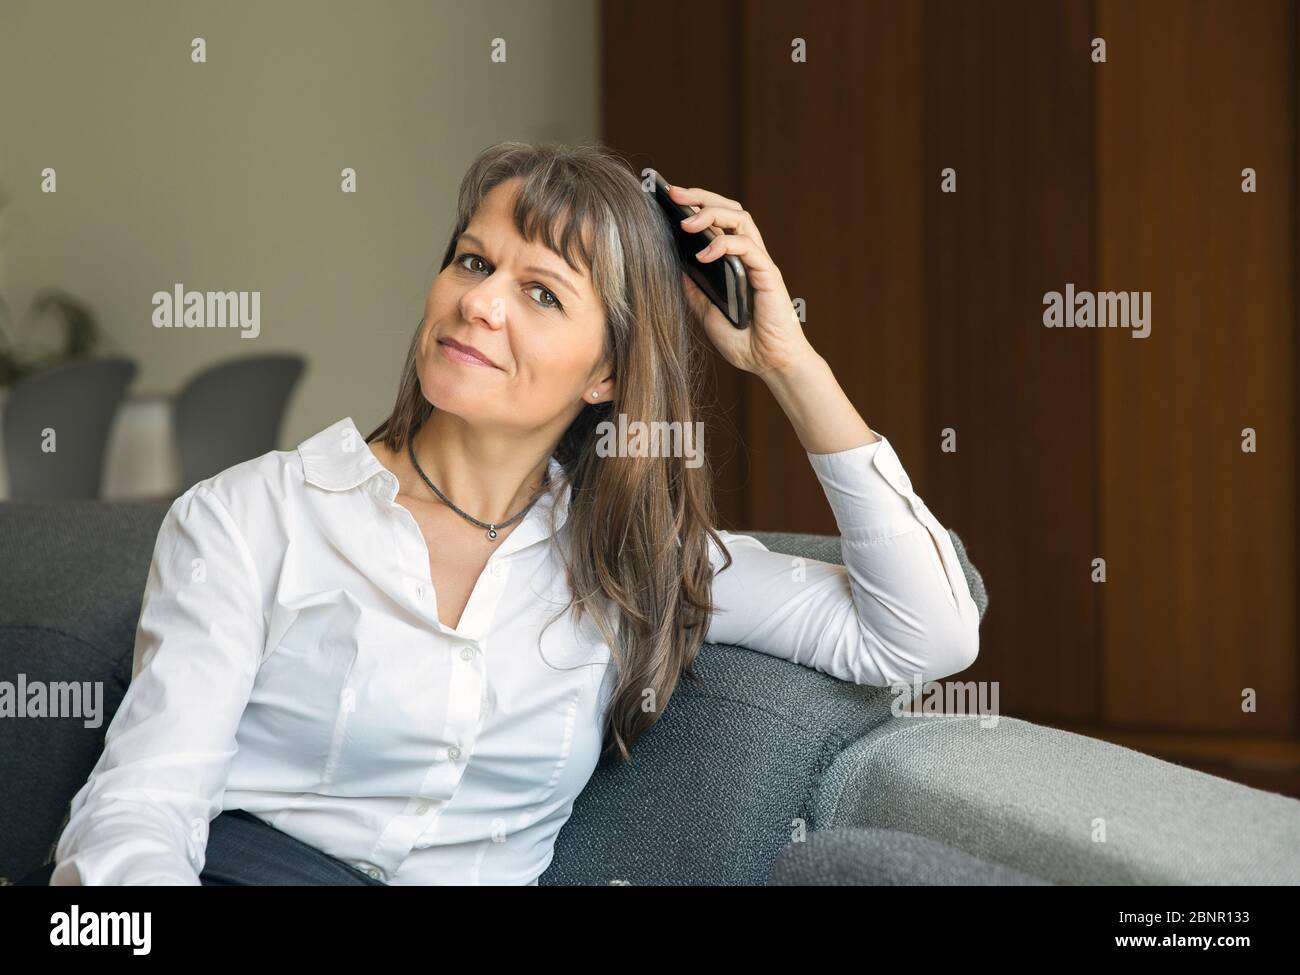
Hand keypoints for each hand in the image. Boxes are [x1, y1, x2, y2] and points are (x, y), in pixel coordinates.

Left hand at [669, 184, 815, 377]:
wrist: (770, 364)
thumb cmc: (744, 342)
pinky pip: (748, 248)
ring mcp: (759, 264)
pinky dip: (724, 246)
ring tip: (685, 221)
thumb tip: (674, 266)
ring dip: (711, 214)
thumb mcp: (706, 314)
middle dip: (701, 197)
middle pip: (729, 210)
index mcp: (735, 262)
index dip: (695, 206)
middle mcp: (749, 256)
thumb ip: (694, 290)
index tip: (668, 199)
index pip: (717, 222)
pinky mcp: (768, 275)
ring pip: (741, 220)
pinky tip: (703, 255)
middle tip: (674, 193)